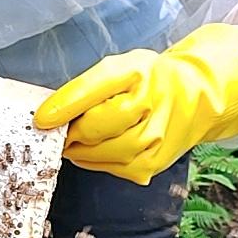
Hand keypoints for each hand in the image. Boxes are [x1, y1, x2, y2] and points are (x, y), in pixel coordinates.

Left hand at [33, 24, 237, 184]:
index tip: (40, 119)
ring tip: (70, 142)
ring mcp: (156, 136)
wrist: (196, 96)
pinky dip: (96, 162)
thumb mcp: (117, 69)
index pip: (92, 89)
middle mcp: (149, 103)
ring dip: (81, 150)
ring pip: (106, 152)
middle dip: (71, 132)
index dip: (63, 107)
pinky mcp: (157, 161)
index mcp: (134, 72)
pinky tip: (89, 153)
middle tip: (55, 132)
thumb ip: (85, 89)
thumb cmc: (146, 80)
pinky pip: (118, 168)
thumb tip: (52, 114)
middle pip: (97, 127)